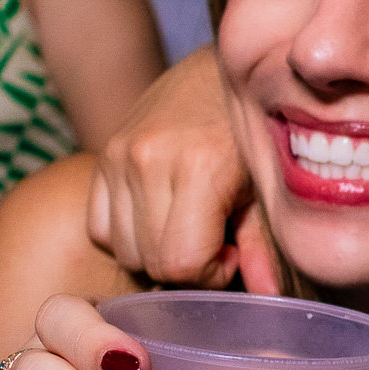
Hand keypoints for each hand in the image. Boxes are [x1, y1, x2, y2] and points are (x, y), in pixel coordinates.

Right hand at [86, 47, 277, 289]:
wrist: (223, 69)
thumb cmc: (256, 133)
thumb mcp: (267, 189)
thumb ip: (264, 247)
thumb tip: (268, 300)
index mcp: (197, 168)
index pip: (181, 263)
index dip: (210, 273)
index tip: (230, 252)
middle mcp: (149, 159)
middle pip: (150, 261)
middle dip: (186, 266)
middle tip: (214, 240)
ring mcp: (119, 154)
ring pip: (123, 249)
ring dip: (156, 252)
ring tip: (190, 225)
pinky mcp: (103, 152)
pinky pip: (100, 226)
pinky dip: (128, 234)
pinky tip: (161, 215)